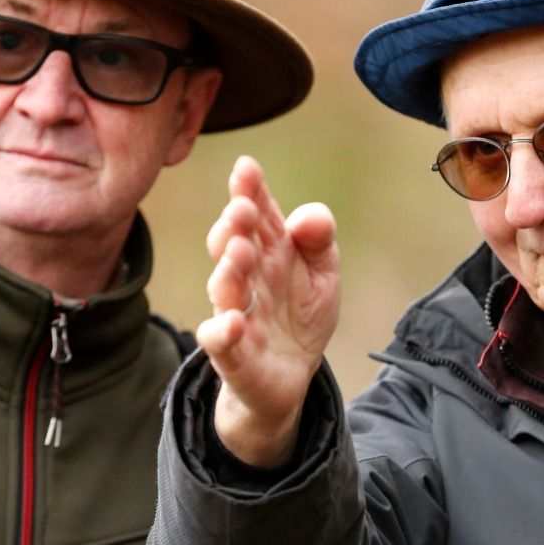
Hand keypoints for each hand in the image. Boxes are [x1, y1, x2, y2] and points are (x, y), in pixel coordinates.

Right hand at [198, 156, 340, 467]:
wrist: (291, 376)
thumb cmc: (300, 315)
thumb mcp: (323, 275)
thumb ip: (320, 241)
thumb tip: (310, 215)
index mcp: (269, 251)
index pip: (257, 215)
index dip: (249, 190)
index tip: (246, 168)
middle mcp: (246, 277)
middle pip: (232, 244)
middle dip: (234, 224)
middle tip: (241, 208)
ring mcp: (235, 312)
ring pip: (223, 287)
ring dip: (229, 268)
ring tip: (239, 252)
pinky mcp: (231, 353)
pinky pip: (219, 340)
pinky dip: (222, 330)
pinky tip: (233, 321)